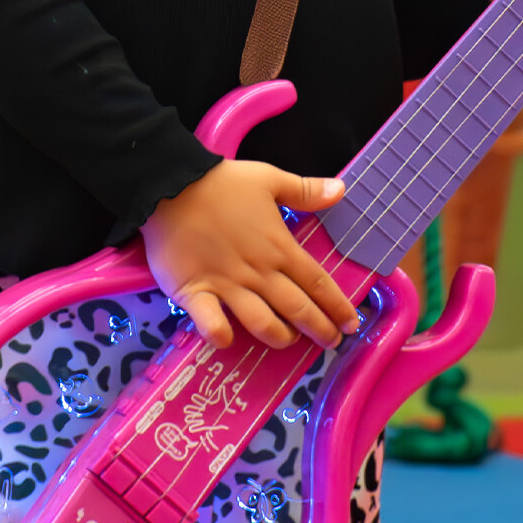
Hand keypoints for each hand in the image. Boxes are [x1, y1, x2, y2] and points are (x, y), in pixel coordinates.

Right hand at [142, 159, 360, 351]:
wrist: (170, 184)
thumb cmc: (221, 183)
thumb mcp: (269, 179)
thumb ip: (305, 190)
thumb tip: (341, 190)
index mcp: (278, 247)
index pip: (317, 282)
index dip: (337, 305)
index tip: (351, 322)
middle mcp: (258, 271)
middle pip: (297, 308)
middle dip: (319, 329)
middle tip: (332, 343)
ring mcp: (227, 284)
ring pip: (262, 322)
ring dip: (280, 337)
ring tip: (288, 342)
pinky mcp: (195, 291)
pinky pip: (211, 322)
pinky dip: (220, 334)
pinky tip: (227, 341)